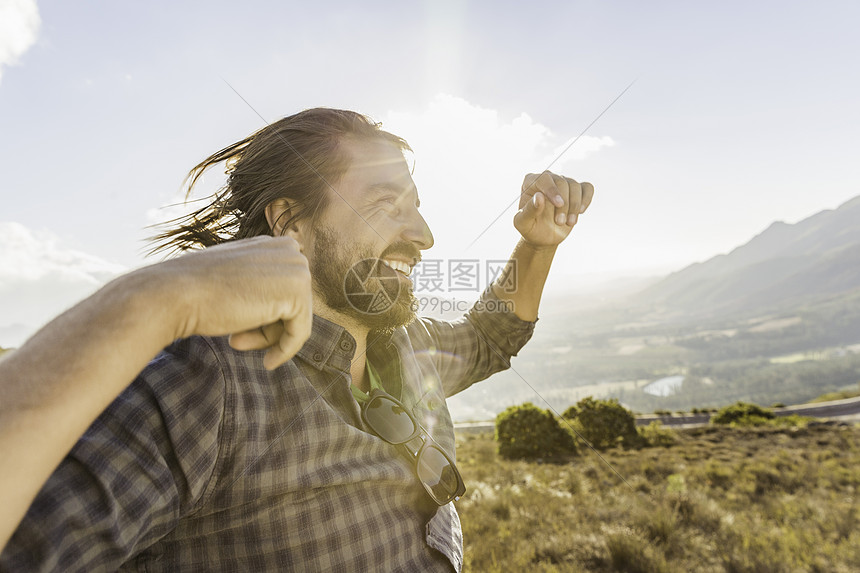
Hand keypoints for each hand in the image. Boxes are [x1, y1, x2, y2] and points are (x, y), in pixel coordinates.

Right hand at [154, 236, 312, 368]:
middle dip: (267, 328)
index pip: (283, 292)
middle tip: (235, 340)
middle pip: (292, 305)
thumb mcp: (232, 281)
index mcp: (271, 245)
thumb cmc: (196, 293)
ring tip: (236, 341)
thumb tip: (277, 305)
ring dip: (268, 338)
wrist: (175, 295)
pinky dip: (286, 351)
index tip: (238, 332)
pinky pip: (300, 333)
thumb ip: (258, 287)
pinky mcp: (298, 291)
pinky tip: (268, 363)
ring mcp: (296, 267)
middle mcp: (289, 250)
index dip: (263, 317)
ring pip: (295, 320)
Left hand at [513, 172, 593, 247]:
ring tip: (570, 223)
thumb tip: (539, 197)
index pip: (544, 179)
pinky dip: (587, 198)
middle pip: (562, 182)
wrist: (542, 236)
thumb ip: (529, 210)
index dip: (552, 190)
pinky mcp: (576, 191)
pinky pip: (587, 188)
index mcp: (531, 182)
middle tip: (560, 222)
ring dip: (575, 205)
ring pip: (575, 186)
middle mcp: (547, 179)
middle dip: (564, 204)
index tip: (559, 204)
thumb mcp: (523, 223)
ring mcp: (563, 184)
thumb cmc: (530, 228)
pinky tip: (581, 211)